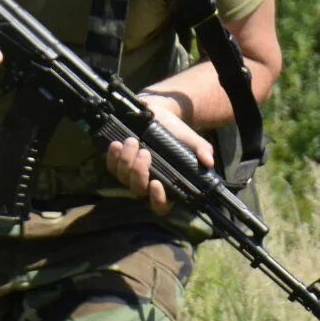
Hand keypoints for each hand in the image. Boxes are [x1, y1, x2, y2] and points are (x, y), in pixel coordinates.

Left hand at [106, 94, 215, 214]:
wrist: (159, 114)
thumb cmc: (176, 133)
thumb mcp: (191, 140)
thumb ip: (201, 150)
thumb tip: (208, 161)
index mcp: (166, 186)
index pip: (161, 205)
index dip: (157, 199)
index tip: (157, 183)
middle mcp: (146, 184)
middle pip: (138, 190)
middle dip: (139, 172)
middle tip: (145, 152)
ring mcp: (130, 175)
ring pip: (123, 178)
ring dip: (126, 160)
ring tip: (133, 141)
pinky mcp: (117, 163)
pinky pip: (111, 166)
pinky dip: (113, 156)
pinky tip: (118, 144)